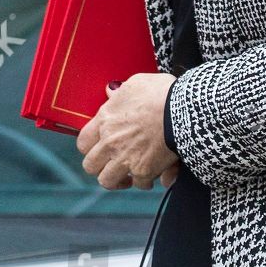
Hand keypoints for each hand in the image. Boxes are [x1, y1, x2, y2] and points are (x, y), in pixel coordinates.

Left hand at [77, 72, 179, 190]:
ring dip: (118, 179)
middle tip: (112, 164)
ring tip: (128, 175)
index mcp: (105, 120)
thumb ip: (120, 91)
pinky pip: (139, 184)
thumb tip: (110, 91)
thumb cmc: (162, 92)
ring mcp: (124, 159)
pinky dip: (145, 181)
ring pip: (108, 181)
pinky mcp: (143, 171)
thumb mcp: (137, 83)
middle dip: (100, 166)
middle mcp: (110, 142)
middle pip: (90, 166)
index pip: (83, 142)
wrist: (182, 110)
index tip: (99, 147)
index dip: (90, 147)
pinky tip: (152, 174)